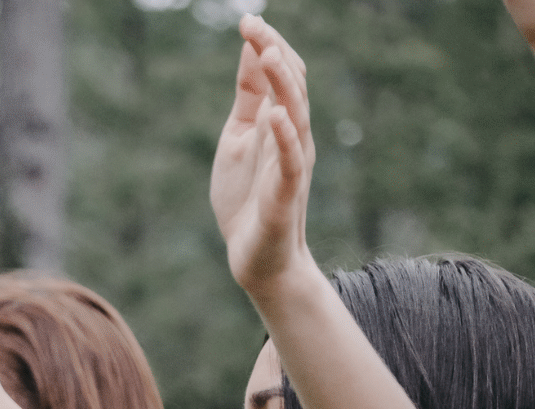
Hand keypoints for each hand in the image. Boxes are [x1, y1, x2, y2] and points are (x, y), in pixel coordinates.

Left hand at [209, 16, 318, 303]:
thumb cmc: (248, 200)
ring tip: (268, 54)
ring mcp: (291, 165)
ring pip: (296, 117)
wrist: (258, 259)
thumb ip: (248, 97)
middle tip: (254, 25)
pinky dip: (285, 137)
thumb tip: (252, 50)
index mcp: (278, 123)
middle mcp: (292, 138)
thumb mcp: (239, 137)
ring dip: (283, 85)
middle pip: (291, 86)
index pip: (281, 75)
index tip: (246, 20)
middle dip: (274, 53)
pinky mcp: (285, 195)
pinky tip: (274, 114)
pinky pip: (292, 162)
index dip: (266, 46)